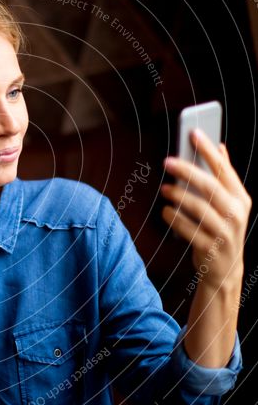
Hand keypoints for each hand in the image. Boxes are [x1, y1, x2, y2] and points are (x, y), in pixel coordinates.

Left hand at [161, 129, 251, 290]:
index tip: (193, 133)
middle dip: (188, 171)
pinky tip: (166, 212)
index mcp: (240, 199)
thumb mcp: (229, 204)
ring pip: (199, 209)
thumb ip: (224, 177)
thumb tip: (220, 147)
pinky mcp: (210, 249)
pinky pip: (189, 230)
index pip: (224, 170)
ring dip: (179, 196)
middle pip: (210, 187)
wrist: (225, 271)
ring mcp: (225, 233)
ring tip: (164, 189)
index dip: (209, 150)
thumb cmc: (222, 230)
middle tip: (167, 162)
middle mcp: (236, 214)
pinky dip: (175, 219)